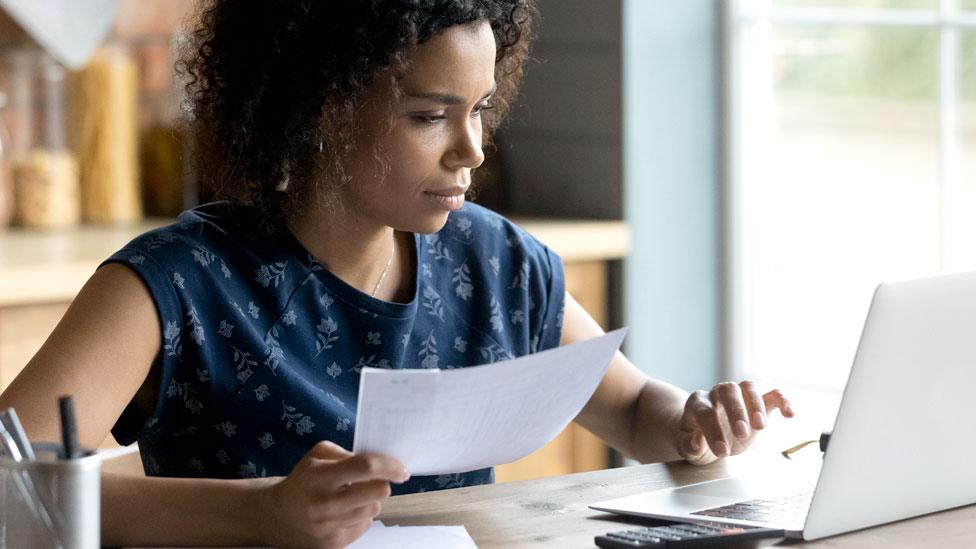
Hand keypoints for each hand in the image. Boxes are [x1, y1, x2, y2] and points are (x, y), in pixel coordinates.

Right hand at [255, 440, 409, 548]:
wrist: (276, 516)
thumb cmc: (302, 481)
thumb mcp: (316, 456)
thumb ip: (346, 453)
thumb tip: (378, 462)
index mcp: (321, 477)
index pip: (365, 468)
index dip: (389, 466)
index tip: (401, 469)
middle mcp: (325, 504)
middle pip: (377, 493)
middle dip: (382, 484)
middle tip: (375, 481)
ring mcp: (329, 527)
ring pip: (374, 510)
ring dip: (371, 501)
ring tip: (354, 497)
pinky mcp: (333, 544)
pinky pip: (364, 526)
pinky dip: (361, 517)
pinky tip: (345, 512)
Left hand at [676, 381, 793, 464]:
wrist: (704, 434)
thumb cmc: (695, 439)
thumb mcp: (686, 447)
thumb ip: (688, 445)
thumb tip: (696, 441)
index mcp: (697, 404)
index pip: (705, 412)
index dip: (712, 430)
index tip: (721, 451)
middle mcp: (717, 394)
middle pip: (727, 390)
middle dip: (736, 411)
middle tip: (742, 433)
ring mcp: (738, 396)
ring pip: (748, 387)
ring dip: (756, 404)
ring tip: (761, 426)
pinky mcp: (757, 403)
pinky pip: (772, 394)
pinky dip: (783, 401)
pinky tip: (790, 414)